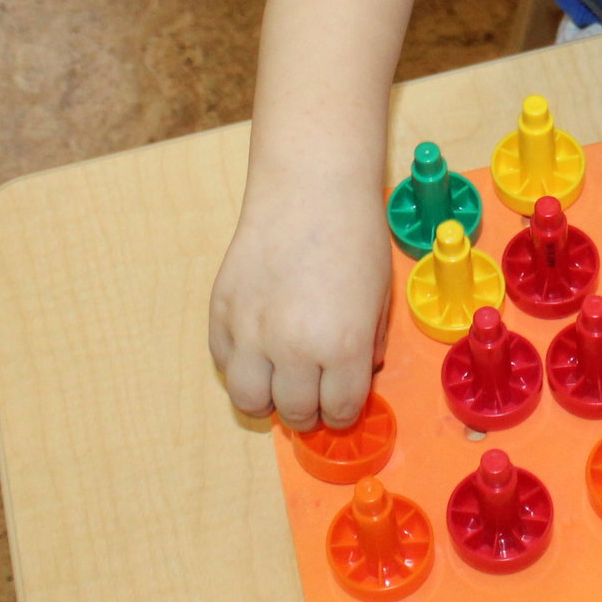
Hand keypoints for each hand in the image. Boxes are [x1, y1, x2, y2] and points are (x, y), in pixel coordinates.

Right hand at [208, 181, 389, 431]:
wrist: (310, 189)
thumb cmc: (354, 236)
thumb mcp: (380, 296)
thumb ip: (369, 343)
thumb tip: (358, 374)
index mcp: (341, 346)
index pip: (341, 410)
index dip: (345, 412)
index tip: (341, 403)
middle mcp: (293, 347)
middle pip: (295, 412)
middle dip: (309, 412)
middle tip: (313, 397)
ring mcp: (251, 331)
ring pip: (249, 399)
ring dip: (267, 400)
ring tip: (279, 383)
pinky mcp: (221, 312)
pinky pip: (223, 362)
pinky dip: (239, 365)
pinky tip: (257, 350)